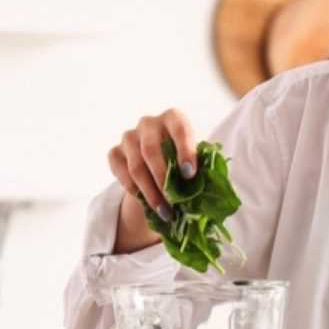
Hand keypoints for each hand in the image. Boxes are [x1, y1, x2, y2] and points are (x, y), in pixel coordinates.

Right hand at [106, 108, 199, 253]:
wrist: (159, 164)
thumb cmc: (184, 160)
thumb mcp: (197, 160)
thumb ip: (203, 168)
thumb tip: (213, 191)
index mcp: (174, 118)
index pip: (180, 130)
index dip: (185, 151)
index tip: (190, 175)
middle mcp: (149, 123)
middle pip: (151, 151)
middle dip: (163, 179)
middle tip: (174, 201)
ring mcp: (129, 136)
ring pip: (136, 166)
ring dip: (150, 192)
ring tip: (164, 211)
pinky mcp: (115, 152)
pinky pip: (120, 171)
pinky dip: (133, 189)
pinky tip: (146, 201)